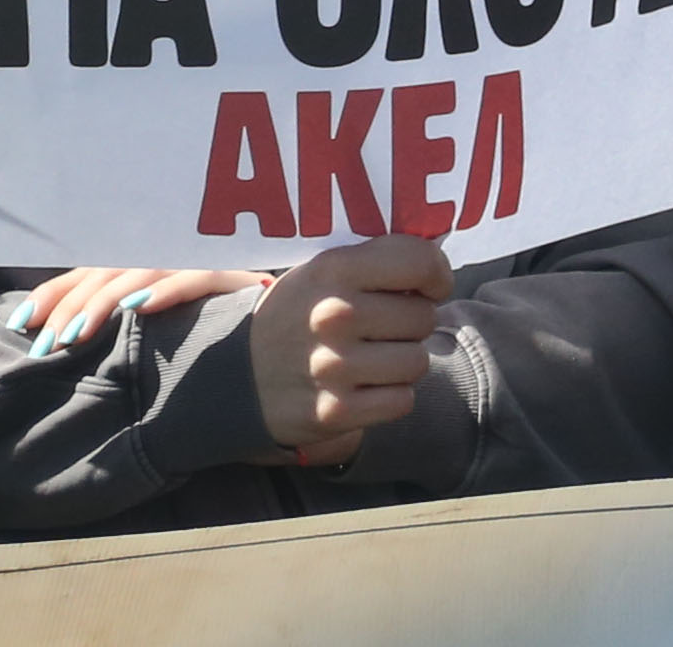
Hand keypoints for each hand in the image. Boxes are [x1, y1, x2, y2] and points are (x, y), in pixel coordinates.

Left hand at [14, 262, 266, 355]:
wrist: (289, 328)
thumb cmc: (216, 333)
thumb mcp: (161, 332)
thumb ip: (120, 329)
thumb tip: (58, 345)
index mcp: (144, 267)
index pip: (90, 271)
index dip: (54, 293)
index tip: (23, 324)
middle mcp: (168, 255)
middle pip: (108, 269)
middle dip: (70, 306)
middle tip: (46, 344)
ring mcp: (199, 259)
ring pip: (141, 269)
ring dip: (104, 302)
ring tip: (76, 335)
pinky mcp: (232, 272)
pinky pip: (194, 275)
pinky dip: (165, 289)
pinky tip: (140, 309)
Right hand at [247, 235, 451, 459]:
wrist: (234, 376)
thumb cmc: (296, 315)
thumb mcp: (322, 270)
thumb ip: (376, 260)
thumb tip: (438, 261)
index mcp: (333, 269)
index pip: (419, 262)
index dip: (436, 274)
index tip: (430, 286)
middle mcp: (334, 315)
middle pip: (424, 317)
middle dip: (413, 322)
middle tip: (385, 326)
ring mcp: (334, 367)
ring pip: (417, 361)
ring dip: (403, 361)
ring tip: (374, 356)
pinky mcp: (335, 412)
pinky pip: (401, 401)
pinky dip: (390, 396)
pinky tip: (365, 386)